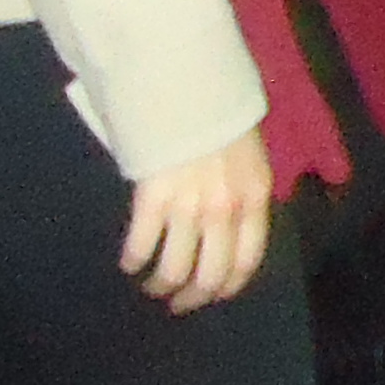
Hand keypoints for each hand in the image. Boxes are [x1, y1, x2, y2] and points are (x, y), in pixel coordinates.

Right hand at [120, 132, 274, 312]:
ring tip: (152, 284)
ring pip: (174, 270)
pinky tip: (130, 261)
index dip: (227, 286)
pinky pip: (141, 246)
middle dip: (192, 296)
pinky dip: (133, 260)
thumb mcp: (248, 154)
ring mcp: (188, 206)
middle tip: (178, 302)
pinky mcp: (153, 199)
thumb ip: (244, 191)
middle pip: (210, 275)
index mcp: (254, 196)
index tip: (213, 294)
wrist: (188, 82)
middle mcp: (225, 208)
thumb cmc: (220, 114)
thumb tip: (233, 228)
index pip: (247, 261)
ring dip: (161, 284)